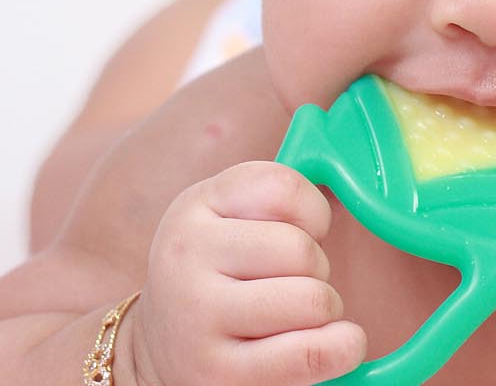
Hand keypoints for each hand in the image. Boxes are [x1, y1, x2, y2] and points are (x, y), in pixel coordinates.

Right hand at [127, 160, 366, 385]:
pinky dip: (341, 349)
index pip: (285, 186)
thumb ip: (276, 189)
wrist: (154, 352)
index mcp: (195, 206)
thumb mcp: (226, 217)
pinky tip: (336, 345)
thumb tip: (333, 134)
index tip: (304, 231)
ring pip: (312, 300)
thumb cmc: (216, 276)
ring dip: (325, 311)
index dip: (313, 213)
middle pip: (302, 249)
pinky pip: (310, 354)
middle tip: (296, 283)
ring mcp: (196, 318)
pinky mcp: (216, 376)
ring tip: (298, 316)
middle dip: (318, 269)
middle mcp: (185, 257)